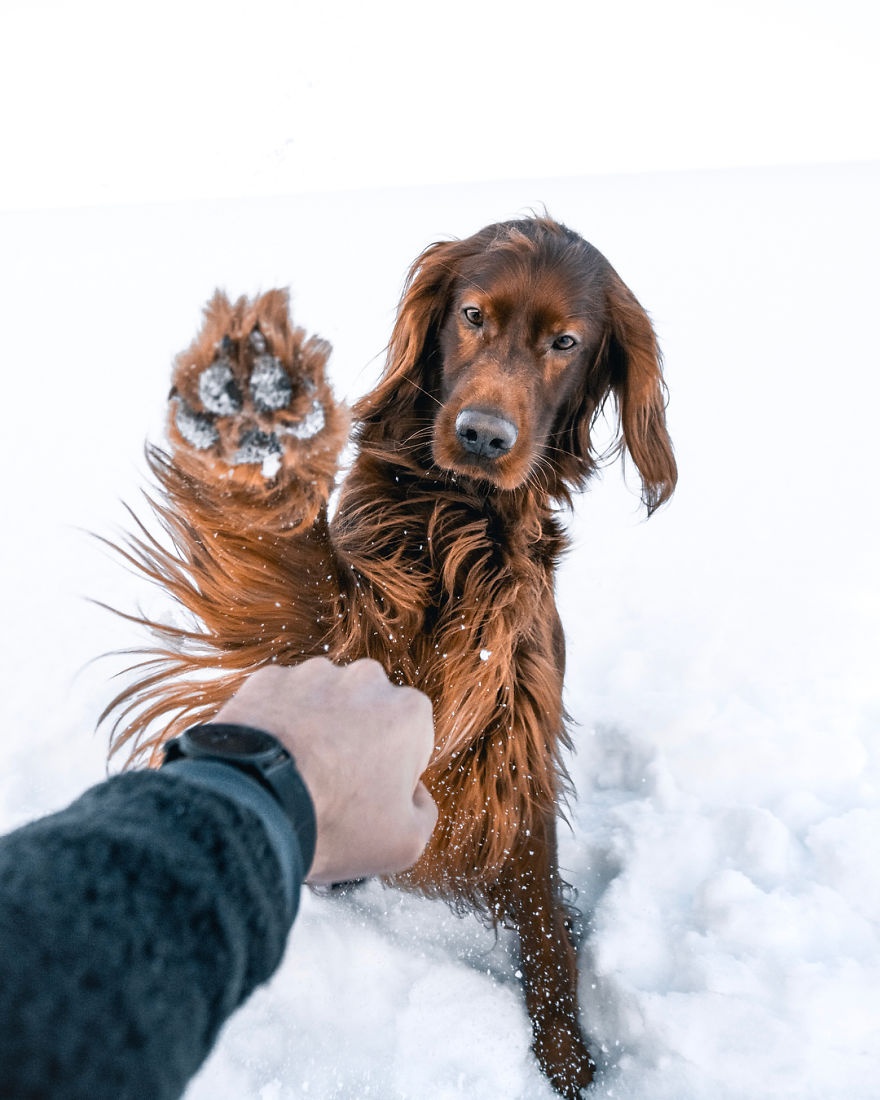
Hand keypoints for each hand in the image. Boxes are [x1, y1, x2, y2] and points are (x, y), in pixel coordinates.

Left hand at [214, 659, 437, 883]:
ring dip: (317, 729)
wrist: (252, 809)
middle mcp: (366, 679)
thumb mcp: (406, 842)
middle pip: (368, 713)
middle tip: (332, 787)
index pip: (411, 741)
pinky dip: (278, 724)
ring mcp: (314, 674)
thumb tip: (415, 793)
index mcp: (409, 712)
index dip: (393, 774)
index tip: (369, 797)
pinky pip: (281, 701)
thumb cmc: (335, 824)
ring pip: (323, 702)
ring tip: (296, 776)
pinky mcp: (269, 679)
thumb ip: (425, 811)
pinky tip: (271, 761)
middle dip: (358, 741)